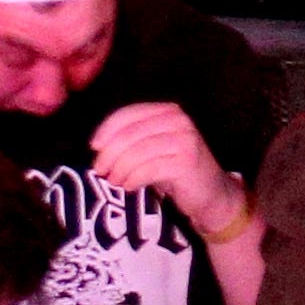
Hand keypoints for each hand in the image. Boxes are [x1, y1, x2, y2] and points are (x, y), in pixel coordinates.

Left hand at [89, 102, 246, 240]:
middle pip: (129, 134)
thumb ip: (132, 139)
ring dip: (119, 170)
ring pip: (136, 152)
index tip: (94, 148)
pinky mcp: (186, 161)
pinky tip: (129, 186)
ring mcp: (184, 139)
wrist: (211, 193)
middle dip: (109, 154)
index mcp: (167, 111)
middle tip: (100, 171)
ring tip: (115, 181)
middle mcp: (178, 120)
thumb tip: (96, 145)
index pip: (128, 114)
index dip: (106, 130)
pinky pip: (148, 169)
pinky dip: (133, 179)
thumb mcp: (153, 148)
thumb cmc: (175, 171)